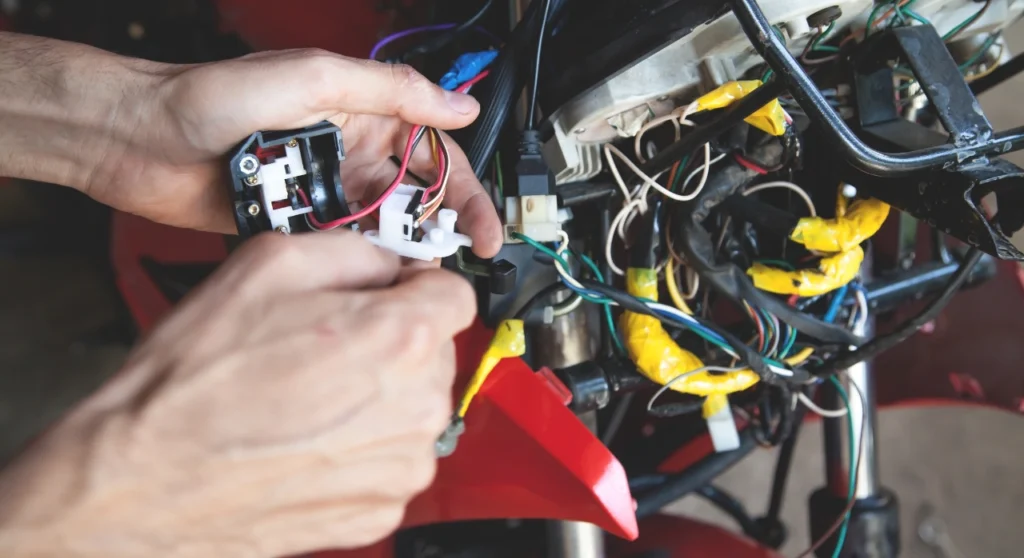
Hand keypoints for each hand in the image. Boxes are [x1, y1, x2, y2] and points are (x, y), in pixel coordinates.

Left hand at [0, 33, 501, 256]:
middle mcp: (346, 154)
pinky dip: (355, 261)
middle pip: (412, 197)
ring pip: (378, 227)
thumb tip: (459, 104)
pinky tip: (367, 273)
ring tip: (415, 272)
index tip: (485, 230)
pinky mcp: (291, 223)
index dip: (466, 192)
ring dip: (399, 250)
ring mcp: (320, 191)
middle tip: (457, 258)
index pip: (433, 155)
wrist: (134, 138)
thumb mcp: (313, 80)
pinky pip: (337, 246)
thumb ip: (389, 91)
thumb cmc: (209, 96)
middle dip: (440, 228)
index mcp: (361, 114)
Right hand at [0, 232, 475, 556]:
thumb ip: (352, 250)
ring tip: (307, 396)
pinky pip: (392, 458)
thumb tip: (392, 260)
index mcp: (401, 337)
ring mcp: (402, 466)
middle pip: (436, 351)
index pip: (456, 295)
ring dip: (379, 396)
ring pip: (415, 407)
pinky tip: (308, 437)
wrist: (146, 478)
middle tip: (326, 345)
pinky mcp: (382, 509)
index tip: (392, 294)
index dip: (418, 286)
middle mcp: (417, 406)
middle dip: (394, 340)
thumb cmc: (194, 381)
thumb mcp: (267, 266)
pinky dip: (362, 445)